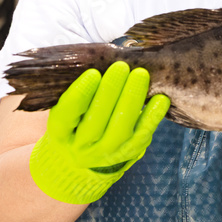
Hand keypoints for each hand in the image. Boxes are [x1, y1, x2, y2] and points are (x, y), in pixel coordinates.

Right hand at [29, 61, 169, 203]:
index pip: (66, 115)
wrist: (80, 161)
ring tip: (140, 75)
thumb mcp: (66, 111)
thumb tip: (97, 59)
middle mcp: (81, 148)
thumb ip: (77, 92)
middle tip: (121, 67)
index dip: (80, 94)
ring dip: (131, 99)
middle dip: (110, 92)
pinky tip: (160, 98)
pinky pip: (142, 135)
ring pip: (120, 128)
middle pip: (95, 121)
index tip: (93, 73)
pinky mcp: (129, 153)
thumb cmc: (74, 124)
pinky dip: (152, 116)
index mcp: (60, 133)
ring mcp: (106, 153)